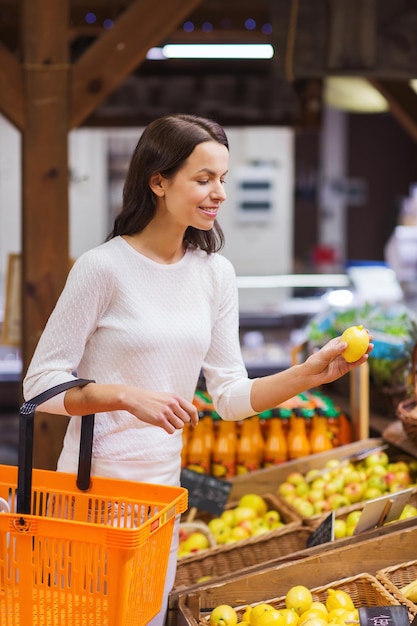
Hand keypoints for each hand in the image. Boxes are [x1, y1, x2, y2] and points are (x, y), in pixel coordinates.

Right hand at [64, 383, 198, 434]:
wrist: (135, 399)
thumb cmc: (151, 399)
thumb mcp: (166, 397)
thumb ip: (177, 404)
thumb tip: (189, 418)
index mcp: (176, 397)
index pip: (192, 409)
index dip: (195, 418)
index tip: (194, 424)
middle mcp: (173, 403)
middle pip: (186, 420)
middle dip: (180, 422)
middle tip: (171, 421)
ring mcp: (166, 411)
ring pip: (179, 426)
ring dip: (174, 426)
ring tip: (165, 421)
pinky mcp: (159, 419)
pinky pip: (171, 430)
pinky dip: (168, 430)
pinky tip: (162, 425)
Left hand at [305, 331, 372, 385]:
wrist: (312, 375)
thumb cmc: (315, 362)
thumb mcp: (324, 354)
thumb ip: (335, 350)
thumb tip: (346, 344)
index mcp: (336, 344)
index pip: (348, 337)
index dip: (356, 333)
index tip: (364, 330)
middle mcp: (341, 351)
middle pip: (355, 345)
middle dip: (363, 341)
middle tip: (371, 338)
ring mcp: (344, 360)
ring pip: (356, 354)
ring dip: (364, 350)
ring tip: (371, 347)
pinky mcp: (345, 368)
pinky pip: (354, 364)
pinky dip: (360, 361)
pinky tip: (366, 357)